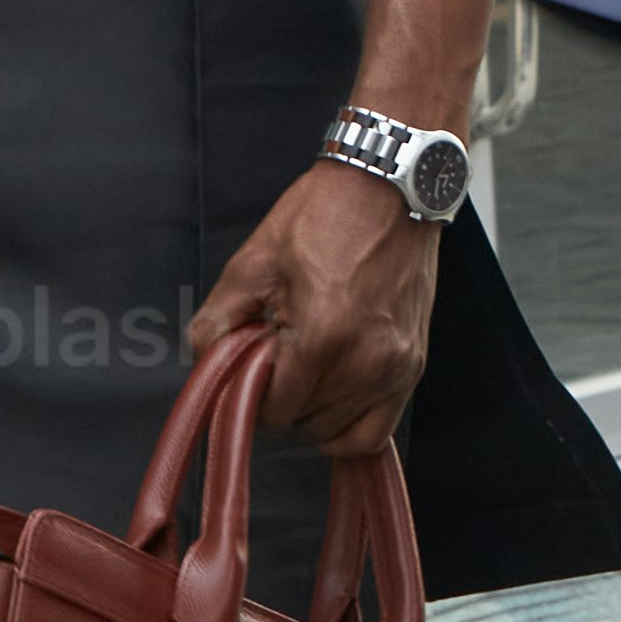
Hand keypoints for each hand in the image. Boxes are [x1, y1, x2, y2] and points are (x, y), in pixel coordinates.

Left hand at [186, 161, 442, 457]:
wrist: (388, 187)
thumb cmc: (323, 216)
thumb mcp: (252, 263)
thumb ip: (217, 325)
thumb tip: (207, 368)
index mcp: (322, 338)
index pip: (274, 412)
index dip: (251, 394)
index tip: (251, 365)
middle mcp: (365, 363)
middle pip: (304, 425)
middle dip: (282, 399)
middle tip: (278, 356)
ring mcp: (395, 368)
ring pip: (337, 434)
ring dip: (313, 411)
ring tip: (306, 366)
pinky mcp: (413, 366)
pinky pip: (378, 431)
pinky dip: (349, 428)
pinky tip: (333, 399)